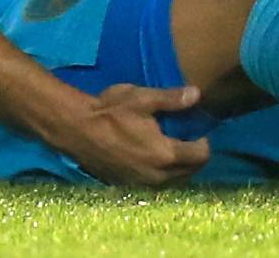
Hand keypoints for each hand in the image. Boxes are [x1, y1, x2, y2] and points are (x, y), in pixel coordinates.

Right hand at [55, 83, 210, 185]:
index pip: (200, 157)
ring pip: (171, 182)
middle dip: (194, 158)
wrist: (74, 128)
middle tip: (188, 139)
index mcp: (165, 154)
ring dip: (177, 169)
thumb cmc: (110, 111)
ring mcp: (139, 182)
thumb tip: (197, 94)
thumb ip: (172, 99)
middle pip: (188, 173)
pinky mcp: (125, 184)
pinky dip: (159, 174)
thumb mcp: (143, 99)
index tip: (198, 131)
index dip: (204, 143)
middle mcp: (155, 175)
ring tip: (172, 149)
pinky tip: (151, 158)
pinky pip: (152, 184)